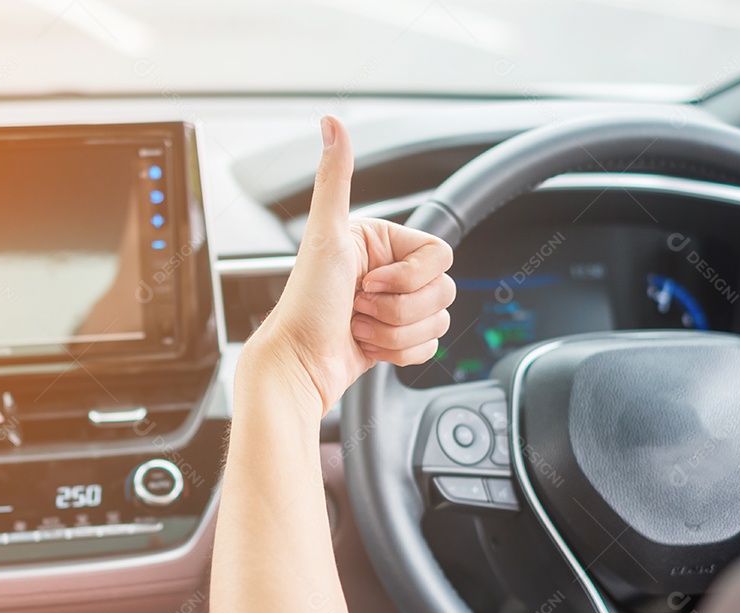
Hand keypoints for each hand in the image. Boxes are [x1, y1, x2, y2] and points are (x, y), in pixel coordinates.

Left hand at [244, 116, 454, 414]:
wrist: (297, 364)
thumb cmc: (305, 304)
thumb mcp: (324, 235)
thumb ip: (335, 178)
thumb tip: (332, 121)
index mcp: (379, 243)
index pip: (439, 257)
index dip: (409, 277)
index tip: (369, 281)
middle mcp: (389, 272)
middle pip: (443, 292)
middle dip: (399, 309)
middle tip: (358, 306)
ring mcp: (393, 307)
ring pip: (437, 321)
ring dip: (394, 332)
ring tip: (357, 326)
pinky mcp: (394, 339)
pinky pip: (428, 347)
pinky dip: (398, 353)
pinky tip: (366, 345)